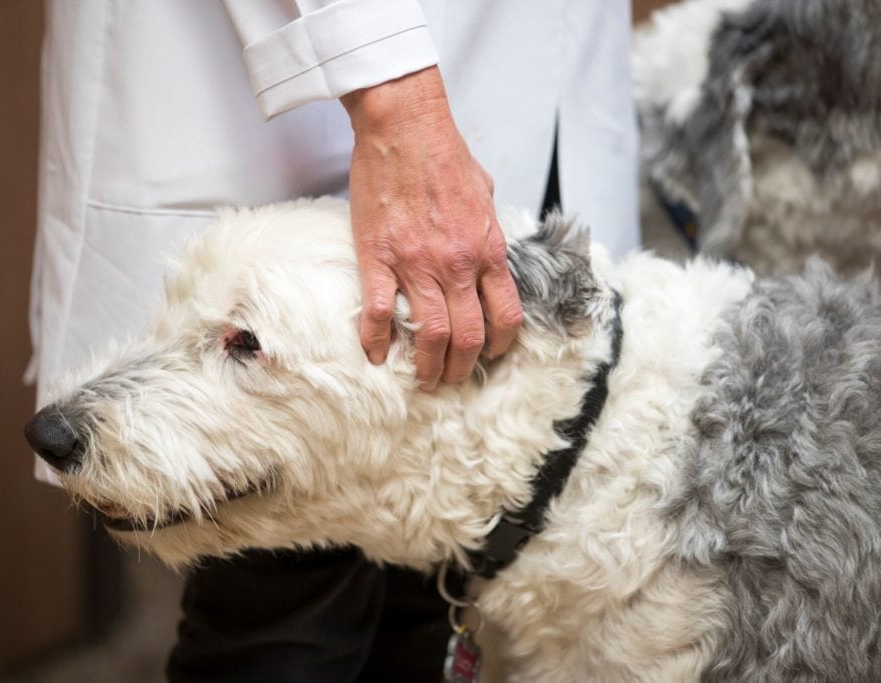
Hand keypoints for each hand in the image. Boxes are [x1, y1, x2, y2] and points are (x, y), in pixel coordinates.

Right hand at [340, 67, 523, 390]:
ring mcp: (416, 265)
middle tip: (451, 380)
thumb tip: (489, 254)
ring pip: (428, 336)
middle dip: (462, 369)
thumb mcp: (486, 195)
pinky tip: (375, 355)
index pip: (505, 316)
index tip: (489, 357)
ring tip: (421, 380)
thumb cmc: (445, 155)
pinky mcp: (378, 259)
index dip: (500, 346)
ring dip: (427, 367)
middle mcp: (457, 265)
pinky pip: (378, 314)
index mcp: (488, 250)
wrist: (404, 127)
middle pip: (468, 338)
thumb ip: (489, 232)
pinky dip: (375, 341)